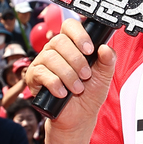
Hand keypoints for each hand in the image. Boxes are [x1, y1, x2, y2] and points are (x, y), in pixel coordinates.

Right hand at [25, 18, 117, 143]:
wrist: (79, 117)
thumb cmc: (90, 93)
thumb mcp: (104, 76)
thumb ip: (108, 60)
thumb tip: (105, 48)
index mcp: (72, 44)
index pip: (70, 26)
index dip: (79, 35)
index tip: (90, 50)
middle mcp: (55, 49)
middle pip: (59, 41)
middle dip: (76, 60)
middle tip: (86, 76)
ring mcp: (42, 62)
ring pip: (50, 57)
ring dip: (68, 75)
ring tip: (77, 89)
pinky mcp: (34, 77)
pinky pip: (41, 73)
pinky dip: (55, 83)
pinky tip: (63, 93)